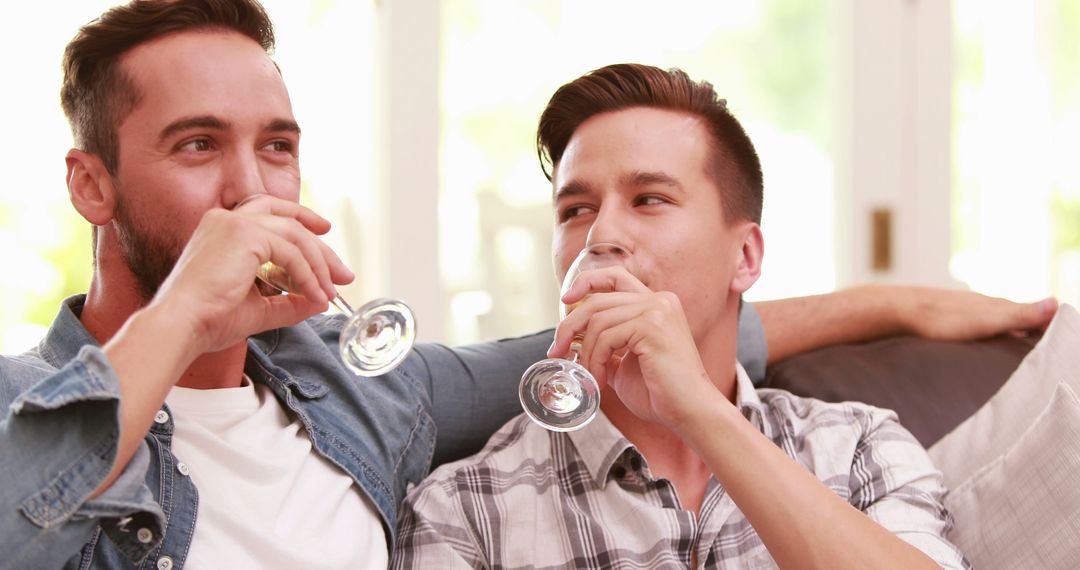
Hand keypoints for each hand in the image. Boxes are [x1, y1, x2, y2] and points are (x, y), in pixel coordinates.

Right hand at [149, 195, 353, 356]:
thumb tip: (319, 302)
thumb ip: (288, 302)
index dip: (302, 222)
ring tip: (329, 292)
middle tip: (344, 274)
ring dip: (319, 265)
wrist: (181, 326)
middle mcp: (227, 218)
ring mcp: (235, 223)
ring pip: (295, 235)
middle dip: (321, 247)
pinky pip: (292, 252)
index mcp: (223, 229)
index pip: (272, 215)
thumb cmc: (208, 320)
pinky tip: (314, 294)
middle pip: (289, 220)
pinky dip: (308, 274)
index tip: (325, 237)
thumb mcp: (257, 308)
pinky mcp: (245, 234)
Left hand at [549, 267, 724, 429]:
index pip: (615, 276)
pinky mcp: (653, 325)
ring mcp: (658, 310)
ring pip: (598, 319)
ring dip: (584, 352)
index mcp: (656, 304)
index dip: (586, 282)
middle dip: (569, 325)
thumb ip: (604, 346)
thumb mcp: (623, 363)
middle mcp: (659, 300)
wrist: (688, 411)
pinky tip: (600, 379)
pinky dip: (595, 360)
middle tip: (556, 351)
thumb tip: (572, 341)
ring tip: (588, 376)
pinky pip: (607, 336)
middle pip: (597, 299)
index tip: (565, 300)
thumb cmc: (660, 393)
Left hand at [893, 286, 1057, 339]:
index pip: (1034, 313)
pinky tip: (986, 339)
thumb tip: (1057, 303)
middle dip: (1035, 327)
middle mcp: (984, 305)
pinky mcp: (949, 318)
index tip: (1064, 338)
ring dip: (1013, 329)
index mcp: (997, 306)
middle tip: (1050, 343)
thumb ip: (1019, 314)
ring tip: (1026, 344)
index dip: (1049, 324)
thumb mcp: (986, 320)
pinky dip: (991, 332)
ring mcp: (966, 310)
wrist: (899, 310)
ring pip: (997, 319)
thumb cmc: (943, 319)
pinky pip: (977, 324)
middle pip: (1017, 316)